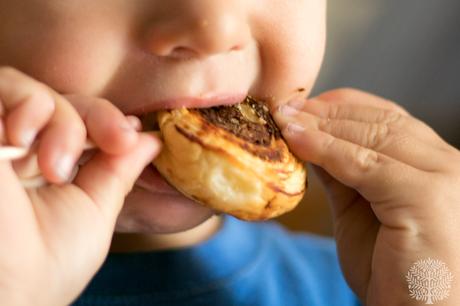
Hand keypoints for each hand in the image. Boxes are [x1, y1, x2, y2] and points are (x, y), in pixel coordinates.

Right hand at [0, 67, 160, 305]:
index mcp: (46, 166)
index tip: (130, 135)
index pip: (79, 121)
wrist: (6, 290)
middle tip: (115, 141)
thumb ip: (118, 171)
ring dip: (59, 118)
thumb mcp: (94, 212)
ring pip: (31, 91)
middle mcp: (17, 149)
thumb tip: (149, 140)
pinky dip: (24, 104)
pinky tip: (21, 140)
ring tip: (56, 164)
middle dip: (94, 117)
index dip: (107, 121)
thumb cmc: (48, 263)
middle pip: (60, 101)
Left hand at [274, 88, 459, 304]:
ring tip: (284, 118)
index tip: (301, 105)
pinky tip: (295, 139)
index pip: (387, 118)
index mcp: (433, 164)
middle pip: (379, 121)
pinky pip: (364, 165)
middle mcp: (445, 164)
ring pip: (371, 137)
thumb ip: (342, 174)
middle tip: (285, 107)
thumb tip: (311, 140)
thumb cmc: (393, 271)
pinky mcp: (426, 197)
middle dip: (326, 111)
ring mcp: (442, 178)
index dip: (341, 106)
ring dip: (320, 125)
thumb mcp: (360, 211)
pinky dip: (325, 149)